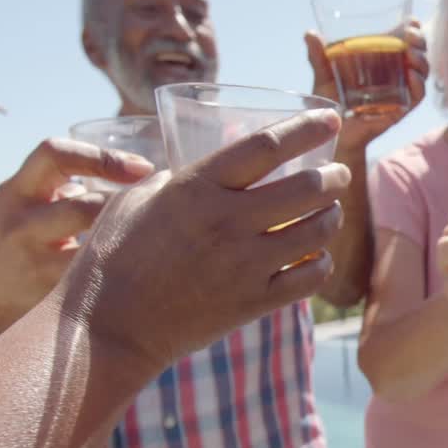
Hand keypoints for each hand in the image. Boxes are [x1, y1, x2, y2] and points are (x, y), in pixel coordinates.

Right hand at [0, 139, 153, 324]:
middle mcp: (21, 222)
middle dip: (128, 208)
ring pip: (92, 249)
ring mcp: (33, 261)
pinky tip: (152, 269)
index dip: (102, 157)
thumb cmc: (22, 234)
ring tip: (163, 237)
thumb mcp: (33, 200)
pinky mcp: (49, 294)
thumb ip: (73, 183)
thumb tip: (147, 173)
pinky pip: (96, 280)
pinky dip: (126, 272)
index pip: (54, 155)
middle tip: (166, 208)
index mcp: (19, 190)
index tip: (144, 168)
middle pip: (81, 208)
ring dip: (131, 241)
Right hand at [66, 110, 347, 374]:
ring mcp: (244, 264)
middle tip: (338, 172)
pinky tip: (315, 255)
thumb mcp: (136, 200)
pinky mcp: (252, 303)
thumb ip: (177, 179)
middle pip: (306, 188)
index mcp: (197, 188)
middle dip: (333, 176)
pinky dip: (321, 262)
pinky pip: (310, 277)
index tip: (332, 118)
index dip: (305, 128)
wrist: (108, 328)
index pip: (266, 146)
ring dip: (332, 216)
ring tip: (330, 211)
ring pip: (317, 231)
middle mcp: (227, 222)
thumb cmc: (112, 258)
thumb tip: (209, 170)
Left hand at [305, 20, 429, 155]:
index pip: (404, 37)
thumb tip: (310, 33)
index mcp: (380, 57)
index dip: (412, 28)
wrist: (333, 134)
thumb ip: (319, 56)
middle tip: (410, 38)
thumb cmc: (330, 102)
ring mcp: (400, 90)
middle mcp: (394, 71)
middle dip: (419, 41)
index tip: (410, 21)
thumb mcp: (324, 76)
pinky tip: (412, 78)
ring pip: (422, 71)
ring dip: (421, 61)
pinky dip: (418, 86)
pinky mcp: (401, 109)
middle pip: (417, 51)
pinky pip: (417, 96)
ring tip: (411, 55)